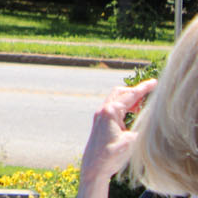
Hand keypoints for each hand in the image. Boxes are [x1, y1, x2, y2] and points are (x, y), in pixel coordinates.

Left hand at [78, 79, 156, 197]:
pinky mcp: (101, 122)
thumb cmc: (110, 155)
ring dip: (130, 99)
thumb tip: (149, 119)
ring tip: (143, 105)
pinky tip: (133, 112)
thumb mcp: (131, 142)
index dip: (143, 88)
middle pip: (120, 92)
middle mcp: (103, 110)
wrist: (94, 166)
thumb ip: (141, 127)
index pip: (130, 96)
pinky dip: (125, 106)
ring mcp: (100, 115)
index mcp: (110, 112)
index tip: (154, 82)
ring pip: (116, 99)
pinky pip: (114, 107)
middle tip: (151, 91)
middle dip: (135, 90)